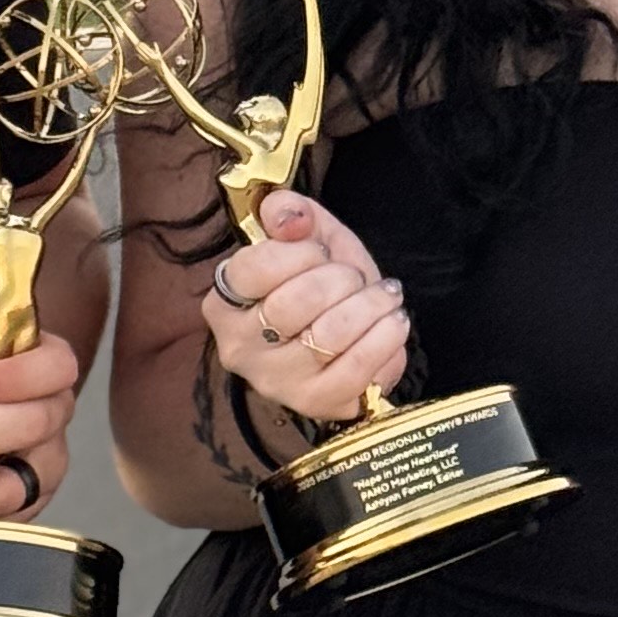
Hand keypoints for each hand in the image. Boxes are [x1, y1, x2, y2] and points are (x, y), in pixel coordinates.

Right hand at [202, 190, 408, 426]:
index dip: (300, 253)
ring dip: (370, 306)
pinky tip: (393, 322)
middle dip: (340, 279)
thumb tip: (290, 219)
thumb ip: (290, 213)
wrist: (350, 332)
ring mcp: (276, 382)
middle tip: (355, 277)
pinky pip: (356, 369)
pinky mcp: (315, 404)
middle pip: (294, 304)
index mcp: (224, 302)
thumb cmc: (321, 282)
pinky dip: (384, 338)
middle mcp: (240, 348)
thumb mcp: (307, 236)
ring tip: (384, 295)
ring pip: (329, 336)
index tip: (321, 251)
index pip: (255, 269)